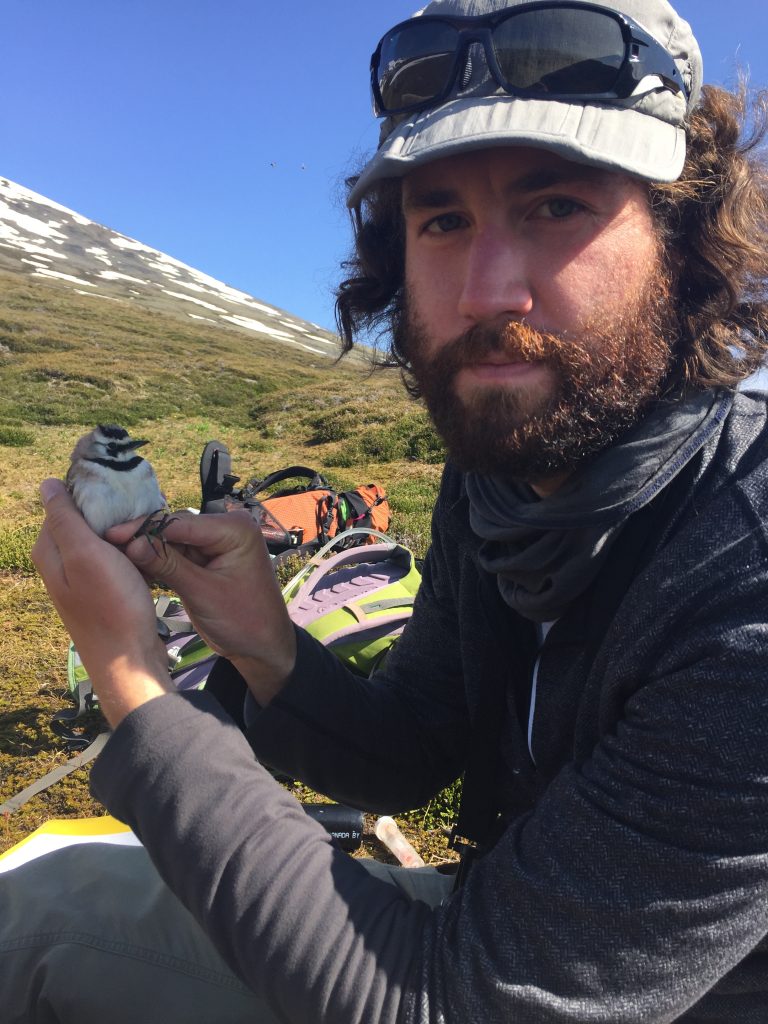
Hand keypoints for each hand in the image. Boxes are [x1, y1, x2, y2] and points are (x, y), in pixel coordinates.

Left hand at [32, 479, 173, 727]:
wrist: (130, 658)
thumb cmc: (110, 605)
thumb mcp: (85, 554)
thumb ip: (65, 518)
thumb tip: (47, 483)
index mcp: (51, 549)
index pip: (66, 502)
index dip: (94, 496)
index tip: (121, 499)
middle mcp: (62, 561)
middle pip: (88, 519)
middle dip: (114, 516)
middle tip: (139, 522)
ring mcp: (84, 576)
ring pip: (106, 538)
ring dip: (128, 534)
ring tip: (147, 537)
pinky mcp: (105, 588)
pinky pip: (118, 556)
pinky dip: (133, 552)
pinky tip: (148, 555)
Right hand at [106, 509, 296, 705]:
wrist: (263, 646)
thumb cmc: (243, 621)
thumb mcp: (201, 592)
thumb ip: (167, 564)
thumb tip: (131, 544)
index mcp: (234, 528)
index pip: (180, 522)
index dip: (144, 529)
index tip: (111, 535)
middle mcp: (227, 527)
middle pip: (174, 527)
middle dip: (143, 538)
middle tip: (106, 543)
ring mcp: (217, 541)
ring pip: (172, 540)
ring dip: (147, 549)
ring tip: (113, 554)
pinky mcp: (208, 557)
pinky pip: (178, 553)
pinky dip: (159, 560)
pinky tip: (134, 565)